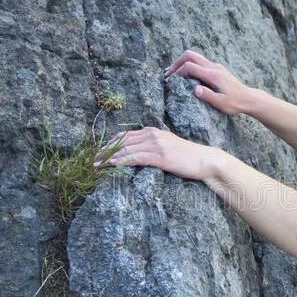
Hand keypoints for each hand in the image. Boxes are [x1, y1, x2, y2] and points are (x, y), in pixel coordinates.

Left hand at [93, 127, 223, 181]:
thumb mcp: (168, 148)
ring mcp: (156, 144)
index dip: (110, 143)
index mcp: (153, 131)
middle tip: (92, 159)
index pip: (126, 135)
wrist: (205, 160)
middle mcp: (152, 135)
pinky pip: (135, 157)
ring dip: (108, 157)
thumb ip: (154, 147)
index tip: (99, 151)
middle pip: (122, 141)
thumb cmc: (189, 158)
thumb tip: (139, 154)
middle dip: (105, 150)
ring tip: (96, 165)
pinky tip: (111, 166)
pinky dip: (121, 161)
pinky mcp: (160, 156)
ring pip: (126, 149)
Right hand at [163, 49, 255, 114]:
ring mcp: (215, 66)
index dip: (178, 72)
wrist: (248, 98)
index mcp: (213, 75)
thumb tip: (194, 90)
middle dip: (177, 63)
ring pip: (195, 57)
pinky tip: (185, 76)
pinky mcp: (216, 69)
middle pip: (190, 55)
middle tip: (168, 74)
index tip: (171, 81)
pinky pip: (200, 62)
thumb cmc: (235, 103)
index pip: (190, 66)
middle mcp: (213, 67)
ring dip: (182, 63)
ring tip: (174, 74)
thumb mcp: (221, 103)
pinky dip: (189, 65)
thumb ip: (208, 96)